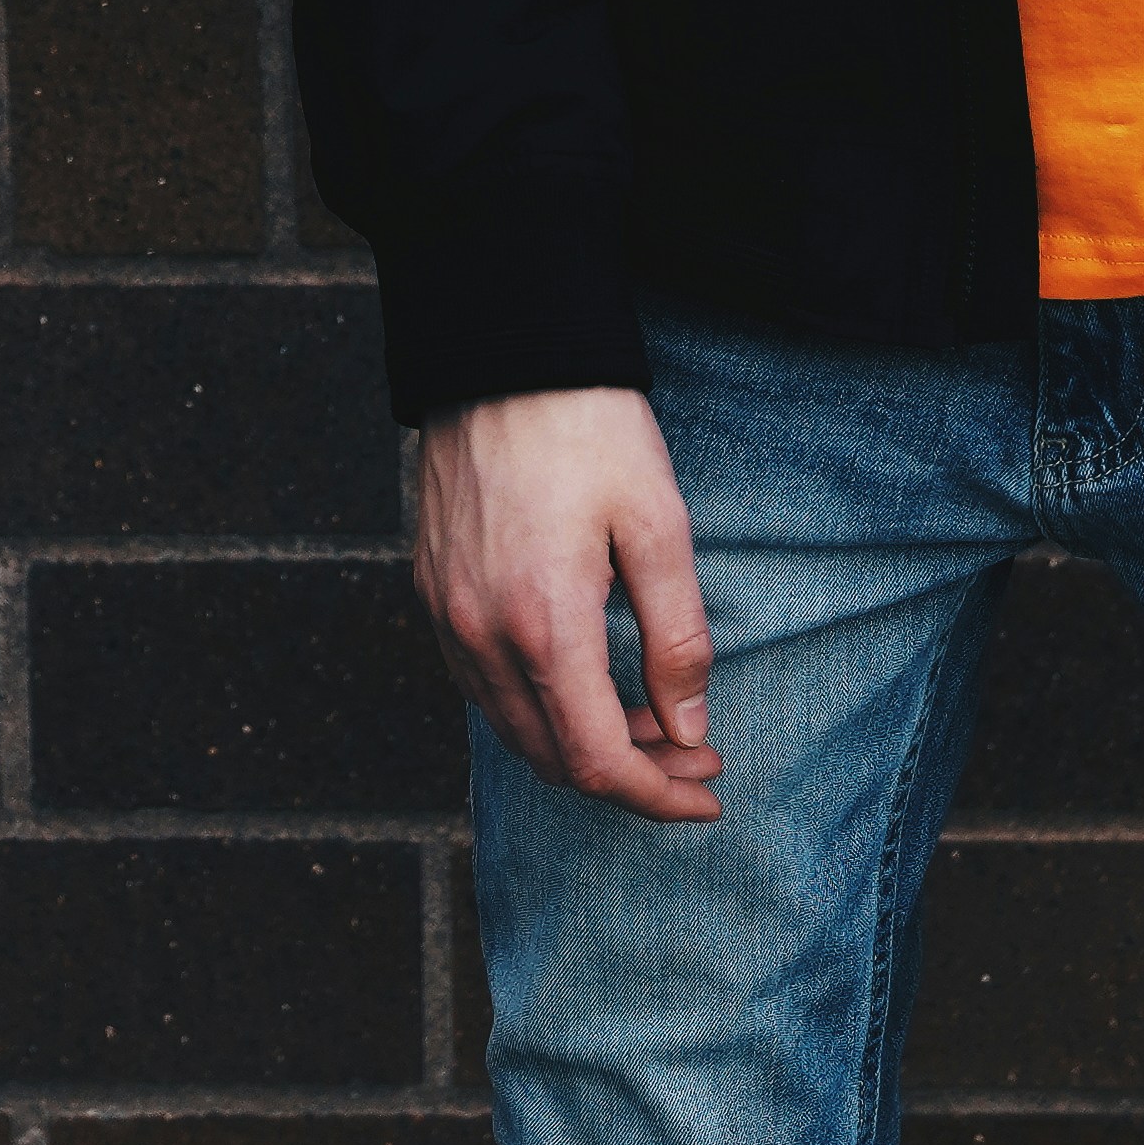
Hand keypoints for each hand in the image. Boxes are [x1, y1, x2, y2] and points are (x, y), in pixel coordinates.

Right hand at [417, 387, 720, 821]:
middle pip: (556, 762)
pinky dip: (542, 713)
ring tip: (652, 723)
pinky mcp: (435, 596)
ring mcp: (450, 619)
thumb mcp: (659, 526)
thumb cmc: (588, 425)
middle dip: (633, 778)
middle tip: (694, 756)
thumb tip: (688, 731)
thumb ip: (677, 640)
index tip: (708, 796)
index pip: (598, 762)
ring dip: (586, 749)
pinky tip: (590, 688)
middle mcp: (483, 636)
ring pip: (518, 735)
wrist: (499, 347)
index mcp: (544, 625)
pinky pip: (486, 692)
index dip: (659, 797)